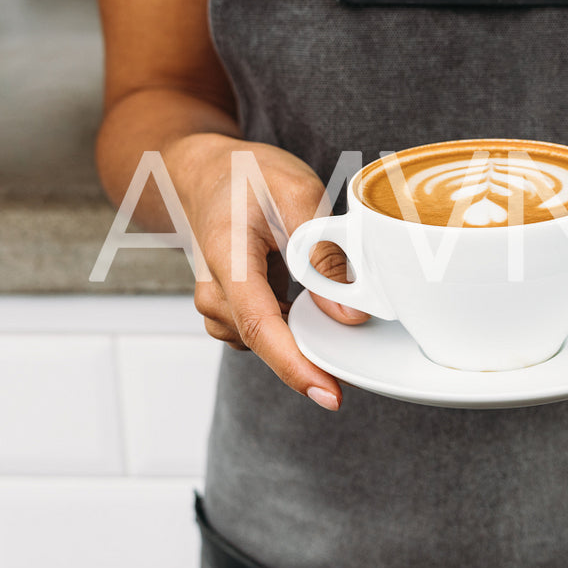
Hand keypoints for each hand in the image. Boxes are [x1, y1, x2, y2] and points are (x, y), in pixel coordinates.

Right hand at [167, 134, 366, 409]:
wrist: (209, 172)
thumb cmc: (250, 176)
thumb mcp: (297, 194)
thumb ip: (323, 255)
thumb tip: (349, 317)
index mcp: (227, 259)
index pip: (260, 325)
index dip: (296, 365)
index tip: (329, 395)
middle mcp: (214, 291)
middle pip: (267, 341)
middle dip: (313, 356)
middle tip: (358, 352)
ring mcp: (218, 305)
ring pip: (268, 340)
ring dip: (303, 334)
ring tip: (326, 297)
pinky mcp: (231, 311)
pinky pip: (266, 333)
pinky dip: (292, 325)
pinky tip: (308, 301)